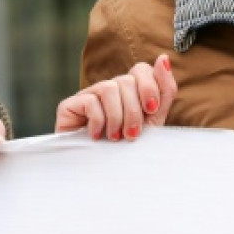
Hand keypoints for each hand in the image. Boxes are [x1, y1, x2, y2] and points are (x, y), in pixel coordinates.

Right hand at [55, 54, 177, 140]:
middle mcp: (108, 89)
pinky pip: (90, 101)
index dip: (149, 86)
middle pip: (126, 80)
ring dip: (117, 117)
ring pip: (109, 88)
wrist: (102, 175)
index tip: (152, 110)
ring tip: (115, 137)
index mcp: (129, 91)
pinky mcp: (69, 106)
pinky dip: (98, 121)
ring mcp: (88, 95)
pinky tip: (97, 136)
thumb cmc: (128, 149)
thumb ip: (163, 91)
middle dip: (134, 111)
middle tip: (132, 134)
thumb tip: (164, 58)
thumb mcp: (153, 121)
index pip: (141, 69)